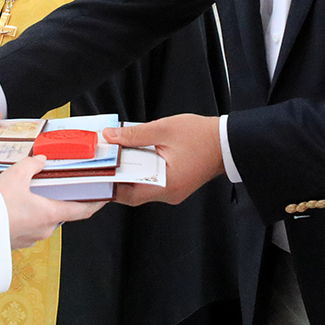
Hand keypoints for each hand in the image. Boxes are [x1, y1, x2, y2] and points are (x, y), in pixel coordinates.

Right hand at [0, 156, 103, 247]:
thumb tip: (41, 160)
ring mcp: (29, 238)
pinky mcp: (14, 241)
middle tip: (58, 184)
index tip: (103, 197)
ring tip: (30, 191)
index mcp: (50, 215)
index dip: (95, 203)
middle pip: (61, 213)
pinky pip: (27, 226)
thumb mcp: (16, 175)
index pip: (82, 211)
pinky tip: (13, 204)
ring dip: (40, 207)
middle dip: (60, 199)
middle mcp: (43, 230)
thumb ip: (33, 165)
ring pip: (42, 220)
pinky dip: (26, 215)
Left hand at [105, 114, 224, 205]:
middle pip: (133, 192)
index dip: (109, 185)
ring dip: (130, 172)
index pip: (128, 194)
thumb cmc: (202, 136)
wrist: (228, 142)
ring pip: (143, 186)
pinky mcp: (176, 185)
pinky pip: (153, 181)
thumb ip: (134, 134)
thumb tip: (110, 137)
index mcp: (166, 184)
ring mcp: (174, 191)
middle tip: (105, 162)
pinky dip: (143, 170)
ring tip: (119, 155)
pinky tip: (138, 155)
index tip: (96, 173)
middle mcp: (169, 193)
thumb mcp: (164, 129)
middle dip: (118, 177)